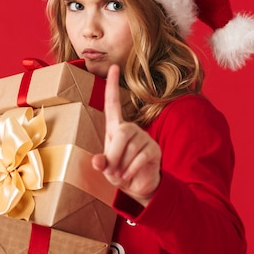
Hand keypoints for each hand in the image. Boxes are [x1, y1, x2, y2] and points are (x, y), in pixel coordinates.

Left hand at [92, 64, 160, 205]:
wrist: (137, 186)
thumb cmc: (119, 172)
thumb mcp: (106, 168)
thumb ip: (101, 164)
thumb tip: (99, 162)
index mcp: (116, 128)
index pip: (113, 103)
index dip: (112, 86)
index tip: (114, 67)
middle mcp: (131, 129)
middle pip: (122, 132)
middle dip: (114, 154)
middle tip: (112, 170)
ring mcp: (145, 138)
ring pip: (131, 149)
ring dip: (122, 167)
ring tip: (121, 174)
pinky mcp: (154, 150)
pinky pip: (141, 159)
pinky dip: (131, 171)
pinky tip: (128, 177)